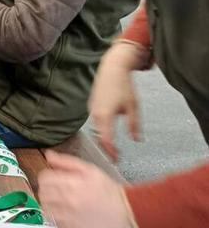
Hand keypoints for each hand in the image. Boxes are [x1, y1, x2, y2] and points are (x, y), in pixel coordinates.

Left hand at [38, 150, 131, 227]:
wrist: (126, 213)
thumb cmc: (110, 192)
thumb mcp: (90, 170)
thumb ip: (67, 162)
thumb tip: (49, 156)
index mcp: (73, 183)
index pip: (44, 178)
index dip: (46, 177)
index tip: (51, 179)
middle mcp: (69, 201)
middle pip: (43, 194)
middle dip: (46, 190)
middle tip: (55, 191)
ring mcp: (70, 218)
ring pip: (46, 210)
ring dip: (51, 205)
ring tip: (61, 204)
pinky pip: (55, 225)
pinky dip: (58, 220)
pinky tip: (68, 215)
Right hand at [88, 42, 145, 160]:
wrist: (112, 68)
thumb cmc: (123, 85)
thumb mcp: (133, 107)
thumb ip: (134, 125)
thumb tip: (137, 139)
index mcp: (105, 116)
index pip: (106, 140)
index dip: (111, 152)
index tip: (116, 159)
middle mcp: (95, 115)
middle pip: (99, 137)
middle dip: (106, 148)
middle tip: (114, 156)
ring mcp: (92, 110)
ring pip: (96, 129)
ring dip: (103, 139)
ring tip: (111, 147)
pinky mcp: (91, 106)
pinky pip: (95, 122)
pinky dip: (101, 129)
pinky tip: (107, 132)